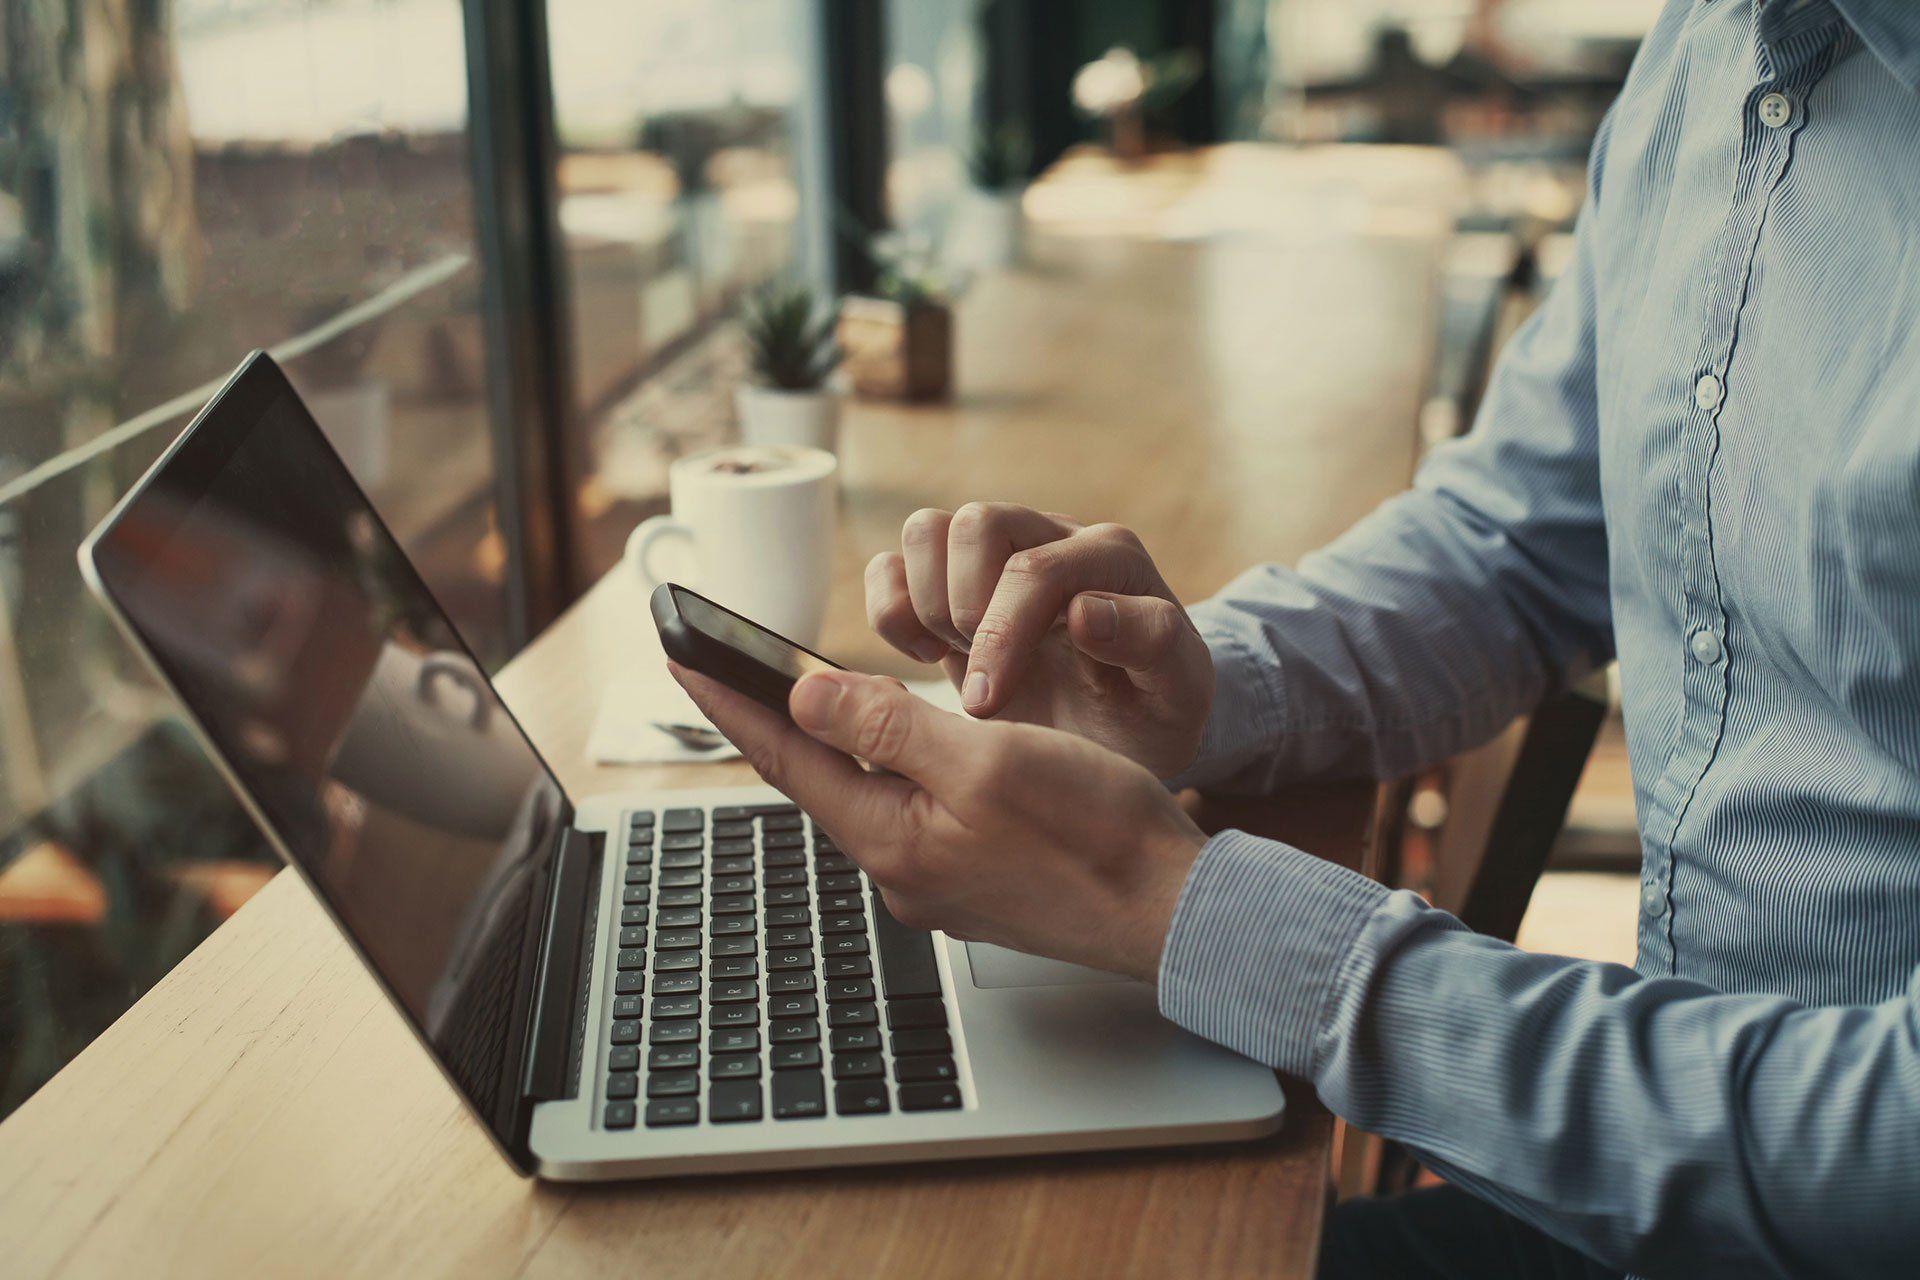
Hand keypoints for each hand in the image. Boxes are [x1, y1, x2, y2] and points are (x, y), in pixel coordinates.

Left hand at [670, 663, 1207, 979]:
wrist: (1168, 909)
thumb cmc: (1095, 834)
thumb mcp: (986, 760)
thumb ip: (889, 727)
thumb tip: (804, 698)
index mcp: (891, 838)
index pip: (785, 758)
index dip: (731, 701)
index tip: (682, 655)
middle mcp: (900, 867)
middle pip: (815, 778)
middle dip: (768, 719)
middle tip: (722, 666)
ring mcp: (935, 877)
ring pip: (864, 793)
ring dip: (829, 742)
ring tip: (793, 695)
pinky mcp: (971, 876)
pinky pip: (908, 809)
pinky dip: (887, 766)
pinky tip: (893, 746)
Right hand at [865, 503, 1213, 778]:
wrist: (1120, 737)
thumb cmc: (1150, 714)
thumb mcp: (1178, 693)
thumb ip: (1153, 642)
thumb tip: (1084, 610)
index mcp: (1112, 557)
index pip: (1035, 567)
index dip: (1002, 633)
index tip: (991, 703)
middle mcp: (1051, 538)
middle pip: (976, 523)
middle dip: (965, 610)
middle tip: (985, 680)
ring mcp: (997, 555)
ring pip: (927, 530)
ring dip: (927, 603)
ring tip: (958, 659)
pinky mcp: (951, 583)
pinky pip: (893, 563)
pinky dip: (892, 609)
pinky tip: (926, 654)